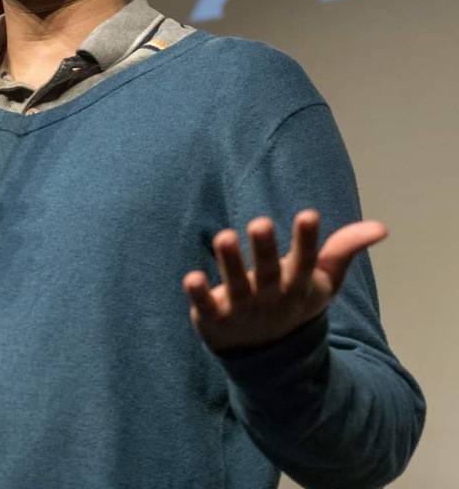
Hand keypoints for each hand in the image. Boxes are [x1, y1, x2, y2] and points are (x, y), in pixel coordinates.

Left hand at [182, 209, 386, 352]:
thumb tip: (381, 227)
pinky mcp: (215, 318)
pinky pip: (206, 306)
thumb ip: (344, 250)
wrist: (270, 357)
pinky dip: (199, 295)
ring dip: (230, 263)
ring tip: (223, 236)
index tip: (308, 214)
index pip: (306, 262)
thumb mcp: (322, 280)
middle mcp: (272, 297)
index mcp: (299, 285)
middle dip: (265, 250)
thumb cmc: (293, 301)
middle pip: (269, 273)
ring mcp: (243, 310)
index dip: (307, 240)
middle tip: (260, 222)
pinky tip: (191, 277)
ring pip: (237, 286)